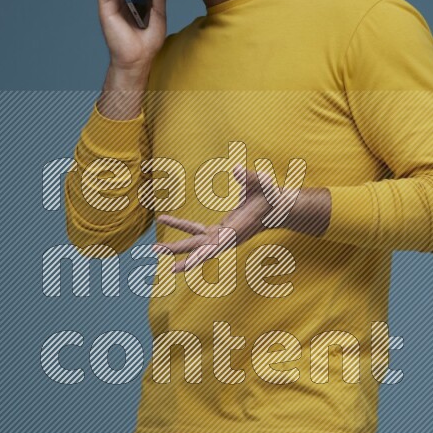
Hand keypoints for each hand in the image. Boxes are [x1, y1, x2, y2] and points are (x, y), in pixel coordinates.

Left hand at [152, 164, 283, 273]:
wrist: (277, 209)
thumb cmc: (270, 195)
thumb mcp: (262, 183)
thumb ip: (249, 177)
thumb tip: (236, 169)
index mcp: (237, 230)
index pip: (217, 245)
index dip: (203, 254)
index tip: (189, 263)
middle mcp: (227, 238)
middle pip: (199, 248)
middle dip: (179, 251)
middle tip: (157, 251)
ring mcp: (222, 236)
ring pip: (195, 242)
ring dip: (176, 245)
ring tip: (154, 247)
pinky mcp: (220, 231)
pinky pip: (196, 230)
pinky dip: (181, 226)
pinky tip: (166, 220)